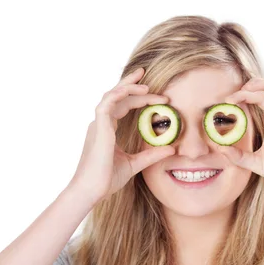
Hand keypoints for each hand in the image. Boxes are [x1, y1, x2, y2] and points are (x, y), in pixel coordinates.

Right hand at [67, 67, 174, 203]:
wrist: (91, 191)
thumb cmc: (106, 179)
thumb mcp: (135, 164)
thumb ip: (151, 155)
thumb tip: (172, 149)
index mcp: (107, 130)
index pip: (122, 106)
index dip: (138, 98)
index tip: (158, 96)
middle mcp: (101, 124)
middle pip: (116, 96)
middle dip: (131, 83)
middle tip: (146, 73)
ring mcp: (98, 125)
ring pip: (112, 95)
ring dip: (128, 87)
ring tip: (147, 85)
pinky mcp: (98, 128)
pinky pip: (106, 103)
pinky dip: (118, 94)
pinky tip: (132, 91)